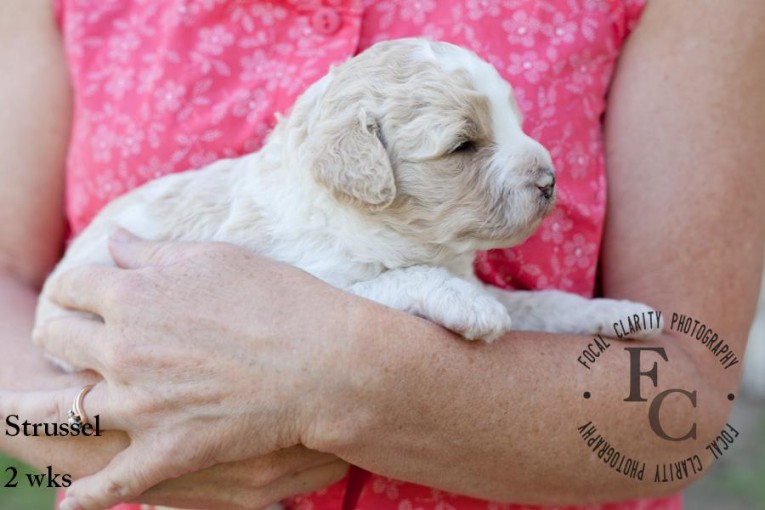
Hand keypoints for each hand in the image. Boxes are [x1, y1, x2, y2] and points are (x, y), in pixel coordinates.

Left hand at [11, 230, 356, 509]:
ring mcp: (141, 405)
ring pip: (63, 409)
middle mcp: (123, 349)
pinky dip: (87, 494)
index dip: (74, 286)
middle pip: (57, 339)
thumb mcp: (218, 258)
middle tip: (64, 340)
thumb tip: (118, 241)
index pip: (74, 285)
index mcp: (133, 296)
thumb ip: (157, 254)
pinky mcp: (167, 450)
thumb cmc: (279, 301)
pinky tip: (70, 502)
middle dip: (57, 334)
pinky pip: (112, 481)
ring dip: (34, 411)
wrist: (325, 363)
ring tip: (17, 415)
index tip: (82, 292)